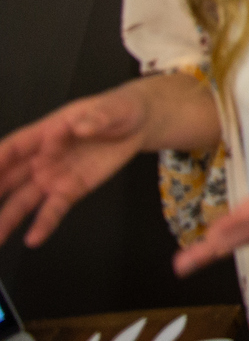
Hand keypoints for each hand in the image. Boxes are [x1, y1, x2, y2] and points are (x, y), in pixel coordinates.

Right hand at [0, 84, 158, 247]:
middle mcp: (42, 157)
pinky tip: (32, 239)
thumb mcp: (113, 108)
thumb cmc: (117, 109)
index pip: (15, 146)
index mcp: (47, 132)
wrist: (137, 124)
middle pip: (9, 177)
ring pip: (23, 199)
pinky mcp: (70, 191)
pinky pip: (53, 209)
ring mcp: (53, 176)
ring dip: (7, 217)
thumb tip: (81, 127)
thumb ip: (97, 117)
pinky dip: (43, 224)